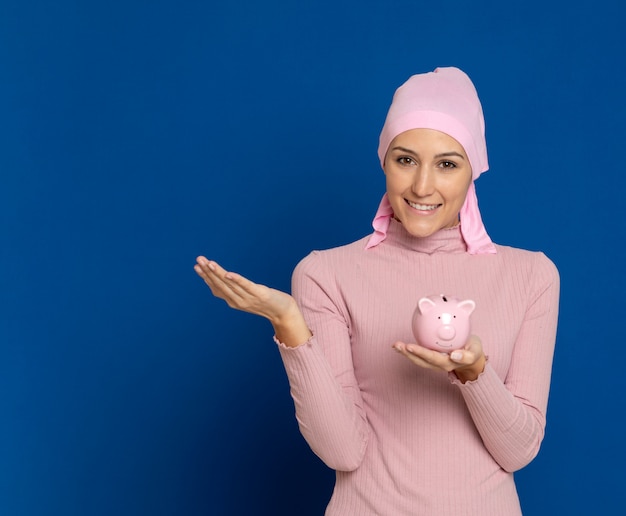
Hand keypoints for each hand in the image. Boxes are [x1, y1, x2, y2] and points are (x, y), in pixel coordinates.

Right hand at [194, 257, 311, 346]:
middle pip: (220, 284)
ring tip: (209, 263)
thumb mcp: (247, 296)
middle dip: (208, 272)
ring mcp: (248, 298)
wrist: (284, 312)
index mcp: (233, 301)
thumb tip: (223, 277)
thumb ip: (235, 289)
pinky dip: (236, 280)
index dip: (206, 277)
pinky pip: (246, 286)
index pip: (216, 287)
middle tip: (198, 260)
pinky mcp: (259, 294)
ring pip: (229, 284)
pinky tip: (228, 273)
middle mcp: (238, 300)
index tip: (197, 266)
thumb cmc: (265, 302)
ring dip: (218, 273)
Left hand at [392, 335, 485, 382]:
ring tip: (395, 345)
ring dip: (405, 354)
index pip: (432, 357)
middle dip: (408, 354)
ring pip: (418, 360)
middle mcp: (439, 365)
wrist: (474, 358)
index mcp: (449, 363)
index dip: (421, 352)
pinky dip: (408, 351)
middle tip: (398, 345)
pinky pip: (418, 357)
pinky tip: (399, 345)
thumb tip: (455, 355)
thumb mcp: (475, 351)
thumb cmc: (473, 350)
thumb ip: (467, 355)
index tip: (410, 346)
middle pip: (421, 361)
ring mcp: (434, 364)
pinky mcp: (431, 360)